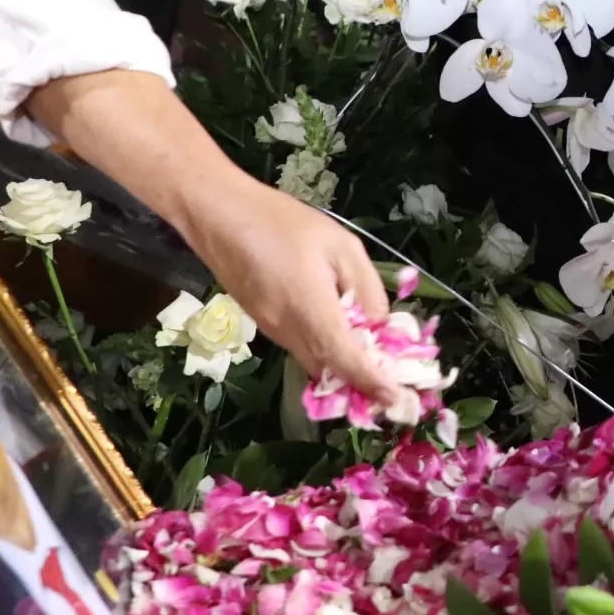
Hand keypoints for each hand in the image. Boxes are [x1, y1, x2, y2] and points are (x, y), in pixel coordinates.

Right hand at [184, 174, 404, 409]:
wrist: (218, 214)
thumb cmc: (283, 222)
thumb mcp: (341, 245)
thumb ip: (366, 288)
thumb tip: (378, 324)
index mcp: (310, 310)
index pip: (345, 361)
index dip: (372, 383)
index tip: (396, 400)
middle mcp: (288, 330)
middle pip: (329, 371)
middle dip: (360, 382)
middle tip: (393, 379)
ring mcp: (271, 329)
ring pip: (313, 361)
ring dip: (341, 365)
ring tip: (372, 353)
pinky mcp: (261, 322)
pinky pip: (299, 346)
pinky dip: (322, 349)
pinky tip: (339, 329)